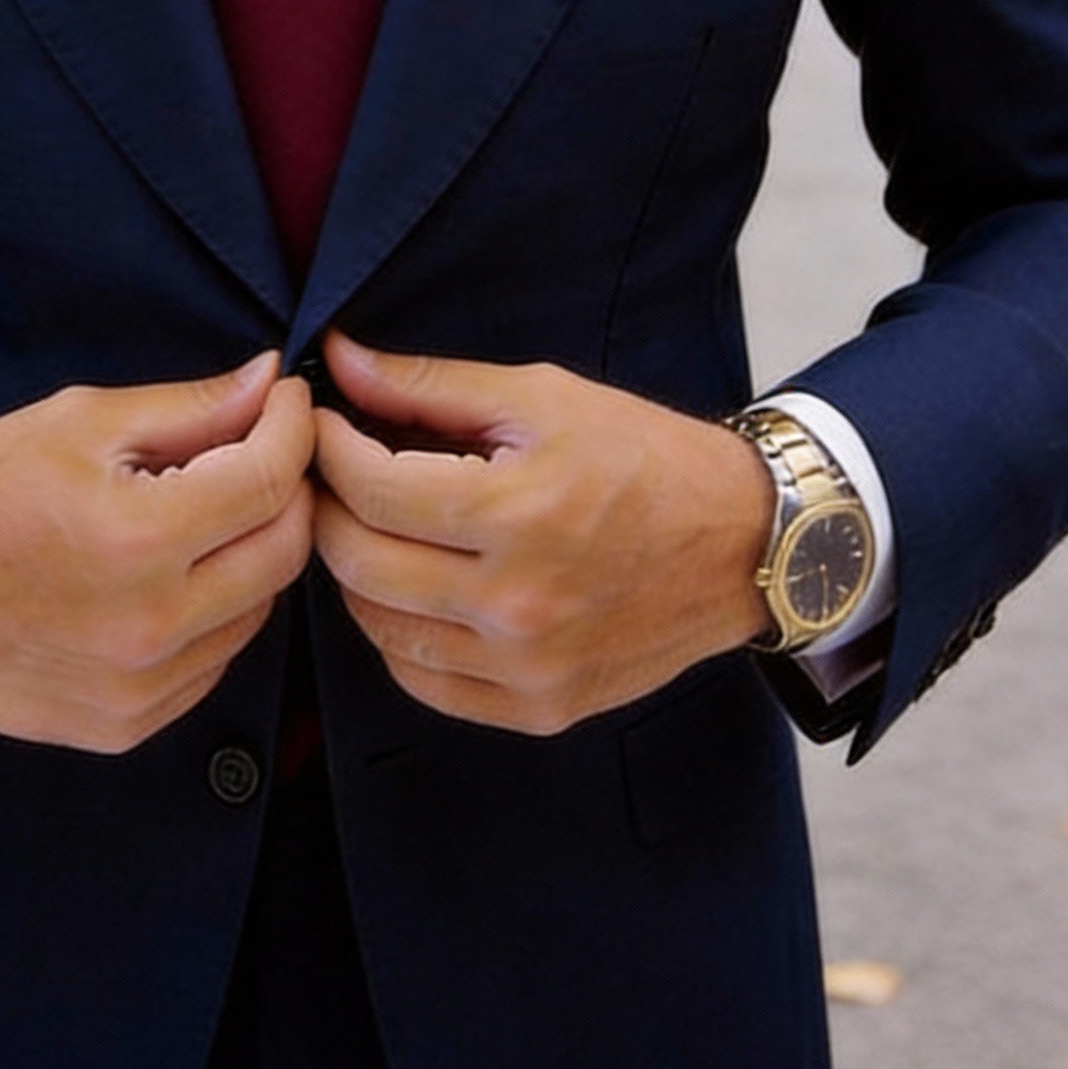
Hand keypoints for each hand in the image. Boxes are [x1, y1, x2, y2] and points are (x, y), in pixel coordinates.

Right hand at [0, 354, 314, 753]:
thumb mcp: (78, 422)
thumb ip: (189, 408)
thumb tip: (271, 381)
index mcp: (134, 539)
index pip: (269, 481)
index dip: (293, 429)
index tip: (287, 402)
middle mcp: (148, 626)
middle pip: (284, 551)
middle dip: (287, 489)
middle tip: (261, 450)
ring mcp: (139, 689)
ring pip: (258, 610)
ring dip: (252, 552)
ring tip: (206, 511)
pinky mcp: (125, 725)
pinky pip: (213, 661)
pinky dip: (214, 612)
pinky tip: (171, 574)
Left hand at [311, 335, 774, 734]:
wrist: (745, 545)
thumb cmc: (645, 458)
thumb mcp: (543, 397)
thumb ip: (430, 385)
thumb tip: (340, 359)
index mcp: (518, 513)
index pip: (371, 487)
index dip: (328, 448)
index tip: (322, 423)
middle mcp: (517, 603)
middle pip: (359, 562)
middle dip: (328, 507)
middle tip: (332, 473)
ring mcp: (527, 667)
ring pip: (379, 627)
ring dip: (357, 572)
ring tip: (372, 525)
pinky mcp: (539, 709)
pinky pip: (423, 682)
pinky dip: (398, 635)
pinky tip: (412, 589)